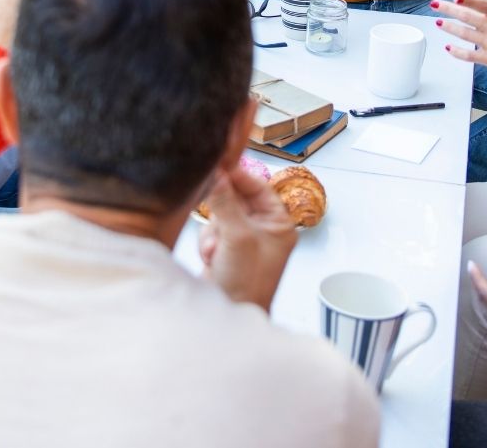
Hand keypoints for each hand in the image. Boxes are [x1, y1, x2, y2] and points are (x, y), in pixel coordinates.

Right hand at [199, 166, 296, 311]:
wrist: (229, 320)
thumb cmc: (247, 285)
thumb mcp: (238, 237)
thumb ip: (226, 202)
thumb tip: (216, 173)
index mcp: (278, 224)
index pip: (258, 187)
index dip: (238, 176)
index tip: (217, 166)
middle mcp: (264, 231)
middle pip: (236, 198)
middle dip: (222, 209)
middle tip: (211, 207)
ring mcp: (244, 241)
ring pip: (220, 214)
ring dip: (213, 230)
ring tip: (217, 250)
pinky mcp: (225, 252)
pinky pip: (211, 231)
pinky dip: (207, 242)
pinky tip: (211, 259)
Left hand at [434, 0, 486, 88]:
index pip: (484, 5)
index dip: (470, 1)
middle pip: (469, 18)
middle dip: (448, 10)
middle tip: (433, 5)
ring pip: (466, 35)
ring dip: (450, 28)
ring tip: (439, 22)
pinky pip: (471, 55)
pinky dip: (458, 52)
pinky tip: (448, 47)